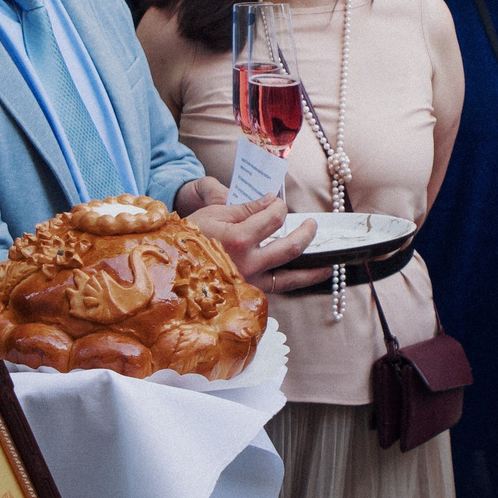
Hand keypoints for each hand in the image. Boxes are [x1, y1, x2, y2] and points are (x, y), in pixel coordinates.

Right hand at [186, 191, 326, 292]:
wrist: (167, 269)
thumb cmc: (188, 237)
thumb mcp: (213, 213)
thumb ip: (246, 207)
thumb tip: (271, 201)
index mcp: (238, 238)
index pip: (274, 217)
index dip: (280, 206)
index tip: (277, 204)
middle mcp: (247, 264)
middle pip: (291, 249)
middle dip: (307, 234)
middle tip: (312, 225)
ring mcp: (248, 283)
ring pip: (290, 279)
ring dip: (313, 270)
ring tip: (329, 263)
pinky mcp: (246, 297)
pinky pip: (275, 290)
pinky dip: (290, 284)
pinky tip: (301, 278)